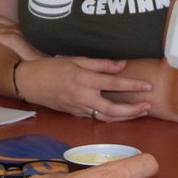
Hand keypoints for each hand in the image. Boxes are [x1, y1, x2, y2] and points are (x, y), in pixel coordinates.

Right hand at [15, 56, 152, 120]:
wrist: (30, 83)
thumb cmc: (51, 68)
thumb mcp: (76, 60)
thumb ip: (100, 64)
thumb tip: (121, 65)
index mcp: (84, 80)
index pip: (114, 84)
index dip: (133, 86)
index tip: (147, 86)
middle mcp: (83, 97)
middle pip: (113, 109)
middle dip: (133, 110)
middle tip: (148, 106)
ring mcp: (79, 108)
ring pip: (106, 117)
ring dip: (125, 116)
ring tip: (140, 111)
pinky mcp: (75, 114)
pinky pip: (96, 117)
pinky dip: (111, 117)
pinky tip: (121, 113)